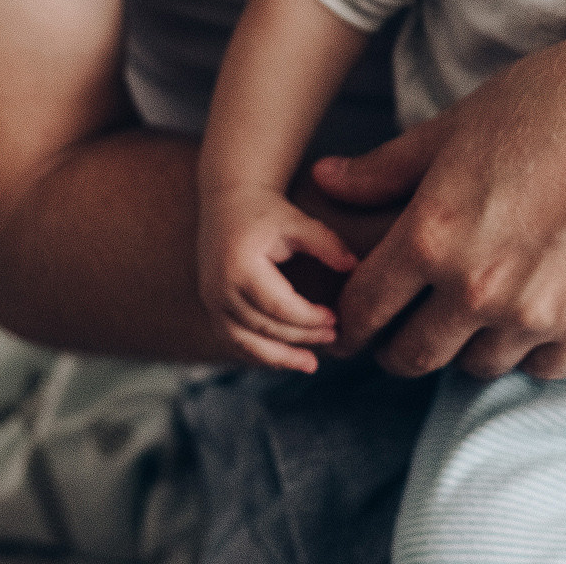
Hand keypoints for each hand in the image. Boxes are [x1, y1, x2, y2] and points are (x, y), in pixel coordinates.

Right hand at [198, 183, 357, 372]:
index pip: (279, 306)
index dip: (309, 318)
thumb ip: (326, 244)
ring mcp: (210, 301)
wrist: (229, 201)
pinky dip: (260, 353)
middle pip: (264, 327)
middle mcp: (218, 288)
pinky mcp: (211, 308)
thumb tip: (355, 267)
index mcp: (239, 266)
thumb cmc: (268, 211)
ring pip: (246, 343)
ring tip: (311, 365)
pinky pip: (234, 340)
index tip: (335, 318)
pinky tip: (286, 359)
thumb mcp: (298, 222)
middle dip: (301, 337)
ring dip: (279, 358)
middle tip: (333, 337)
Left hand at [310, 52, 565, 381]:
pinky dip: (530, 348)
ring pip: (475, 365)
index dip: (350, 321)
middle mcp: (475, 287)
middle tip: (408, 324)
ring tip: (475, 311)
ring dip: (467, 344)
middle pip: (410, 356)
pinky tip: (531, 313)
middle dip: (399, 343)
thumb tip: (324, 180)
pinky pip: (540, 367)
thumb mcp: (456, 127)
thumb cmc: (549, 100)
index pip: (363, 311)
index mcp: (428, 236)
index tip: (354, 322)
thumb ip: (385, 169)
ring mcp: (535, 313)